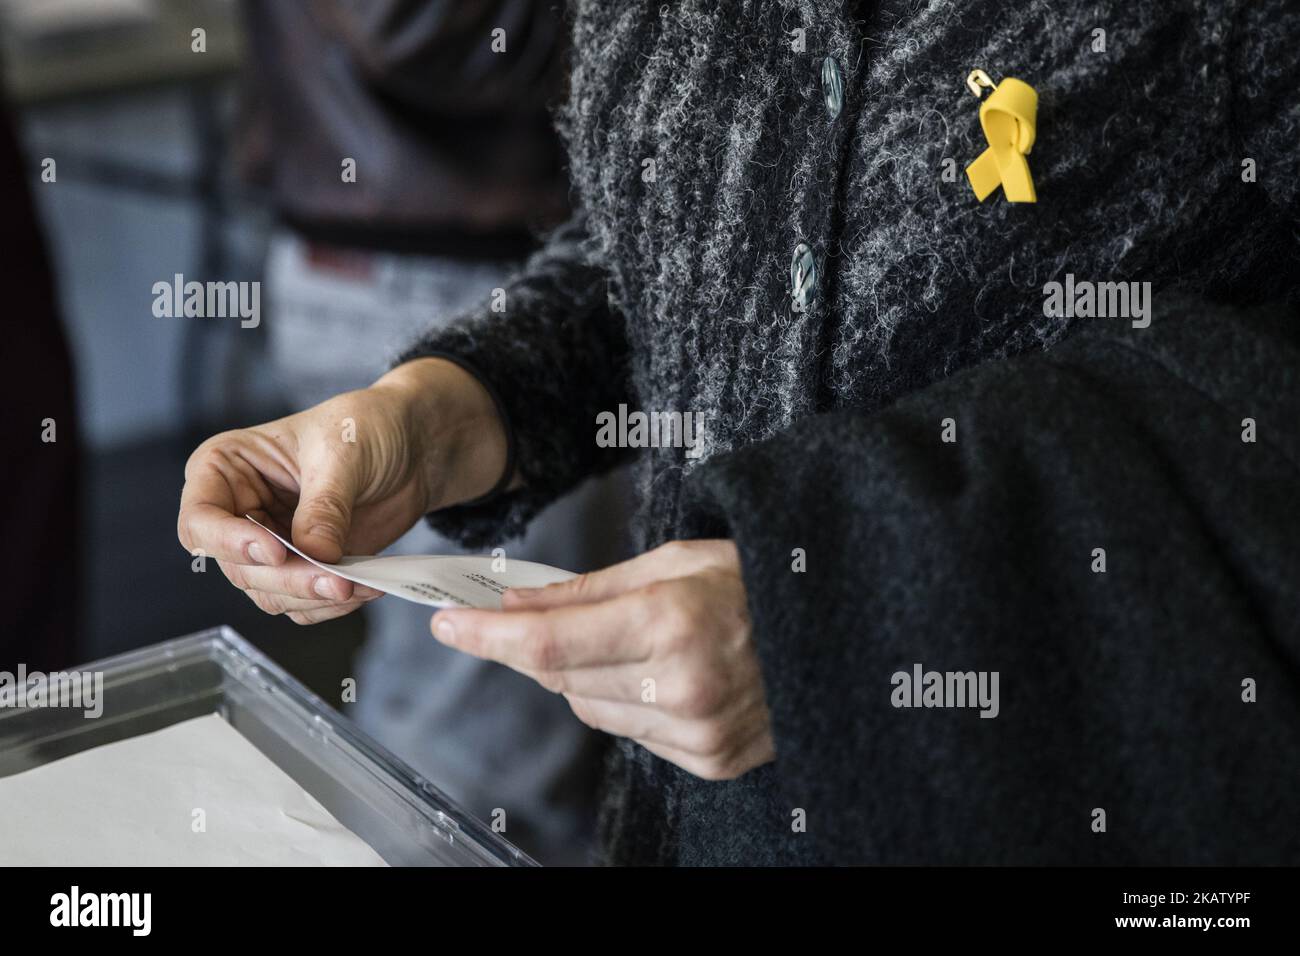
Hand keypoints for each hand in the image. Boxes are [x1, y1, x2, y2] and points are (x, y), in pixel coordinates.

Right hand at [177, 358, 509, 623]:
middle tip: (336, 582)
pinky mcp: (303, 567)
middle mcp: (238, 511)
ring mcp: (270, 544)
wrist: (413, 446)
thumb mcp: (343, 454)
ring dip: (312, 596)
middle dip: (289, 579)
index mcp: (225, 467)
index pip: (201, 519)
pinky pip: (302, 603)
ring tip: (357, 586)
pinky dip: (330, 604)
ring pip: (268, 592)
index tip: (276, 551)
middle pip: (238, 567)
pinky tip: (365, 588)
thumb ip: (324, 507)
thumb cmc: (367, 427)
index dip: (230, 542)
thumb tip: (315, 556)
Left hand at [431, 540, 774, 779]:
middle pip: (561, 677)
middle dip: (544, 645)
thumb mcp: (674, 560)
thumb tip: (516, 602)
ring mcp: (697, 731)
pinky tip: (666, 673)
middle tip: (556, 614)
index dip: (488, 636)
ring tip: (638, 640)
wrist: (838, 628)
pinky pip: (631, 732)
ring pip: (590, 708)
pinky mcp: (710, 759)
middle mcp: (681, 685)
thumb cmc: (756, 582)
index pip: (548, 642)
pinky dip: (628, 702)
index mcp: (670, 621)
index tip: (448, 624)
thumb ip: (588, 588)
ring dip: (588, 675)